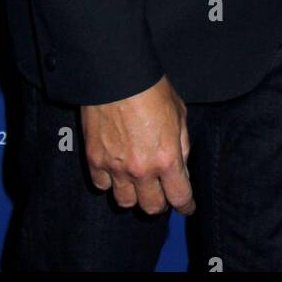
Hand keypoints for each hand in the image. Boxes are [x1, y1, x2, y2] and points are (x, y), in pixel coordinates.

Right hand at [81, 74, 194, 215]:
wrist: (116, 75)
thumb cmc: (151, 89)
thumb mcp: (178, 114)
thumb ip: (181, 144)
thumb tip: (180, 166)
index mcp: (167, 157)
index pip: (179, 197)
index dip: (185, 205)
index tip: (186, 206)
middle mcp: (142, 169)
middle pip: (151, 207)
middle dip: (160, 203)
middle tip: (162, 194)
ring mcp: (116, 167)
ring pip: (125, 202)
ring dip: (134, 196)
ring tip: (137, 184)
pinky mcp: (95, 160)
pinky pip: (102, 185)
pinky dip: (109, 182)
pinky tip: (115, 171)